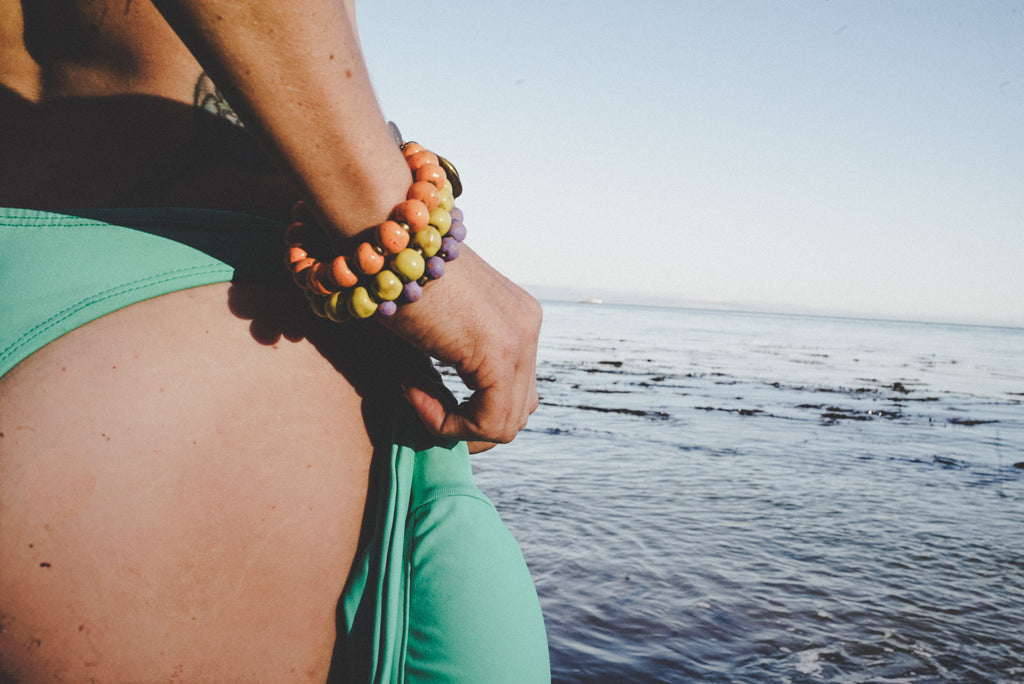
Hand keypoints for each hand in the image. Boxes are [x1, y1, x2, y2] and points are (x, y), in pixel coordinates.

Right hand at [382, 244, 541, 447]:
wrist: (386, 237)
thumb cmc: (395, 276)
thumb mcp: (438, 326)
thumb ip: (455, 360)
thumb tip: (448, 413)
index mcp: (519, 318)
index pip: (512, 392)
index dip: (465, 408)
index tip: (416, 385)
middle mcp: (529, 326)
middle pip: (516, 411)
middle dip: (466, 423)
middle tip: (419, 404)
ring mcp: (521, 338)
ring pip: (506, 424)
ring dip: (455, 425)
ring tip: (413, 390)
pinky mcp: (501, 351)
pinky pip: (487, 420)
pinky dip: (445, 422)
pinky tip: (410, 388)